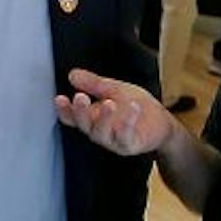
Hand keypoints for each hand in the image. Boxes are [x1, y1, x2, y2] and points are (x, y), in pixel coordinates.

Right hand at [55, 68, 176, 156]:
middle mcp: (98, 131)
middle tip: (80, 97)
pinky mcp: (129, 145)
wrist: (160, 122)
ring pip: (101, 134)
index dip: (64, 110)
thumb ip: (93, 84)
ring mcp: (113, 140)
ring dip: (103, 119)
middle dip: (80, 112)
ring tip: (109, 103)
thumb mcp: (114, 89)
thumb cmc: (135, 106)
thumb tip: (73, 74)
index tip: (60, 98)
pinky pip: (125, 137)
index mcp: (91, 117)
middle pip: (83, 125)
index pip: (72, 117)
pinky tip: (133, 108)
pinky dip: (128, 122)